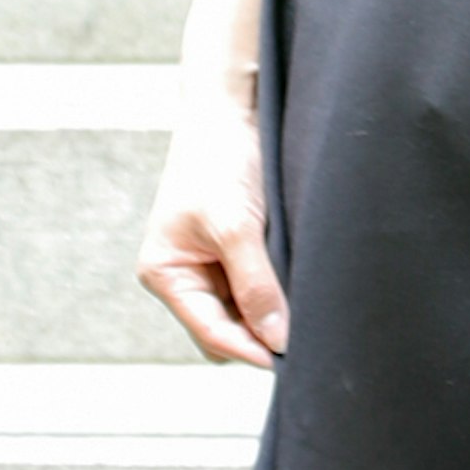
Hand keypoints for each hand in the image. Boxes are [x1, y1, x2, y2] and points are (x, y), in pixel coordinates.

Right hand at [139, 87, 284, 366]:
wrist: (228, 109)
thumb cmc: (218, 159)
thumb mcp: (237, 226)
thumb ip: (255, 285)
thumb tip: (277, 339)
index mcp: (165, 273)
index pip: (211, 333)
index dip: (251, 350)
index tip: (291, 359)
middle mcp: (184, 276)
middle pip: (225, 333)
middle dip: (258, 335)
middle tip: (303, 334)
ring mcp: (209, 266)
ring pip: (243, 314)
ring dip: (270, 313)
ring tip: (303, 304)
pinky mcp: (234, 252)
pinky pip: (255, 290)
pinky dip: (276, 292)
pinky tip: (298, 284)